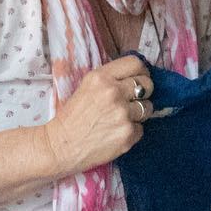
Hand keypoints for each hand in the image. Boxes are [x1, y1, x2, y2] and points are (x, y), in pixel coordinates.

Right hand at [42, 55, 152, 175]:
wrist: (61, 146)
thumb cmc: (73, 117)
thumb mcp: (87, 86)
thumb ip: (110, 79)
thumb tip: (136, 76)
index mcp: (101, 77)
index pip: (136, 64)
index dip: (141, 72)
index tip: (139, 79)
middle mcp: (114, 92)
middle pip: (147, 85)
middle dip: (143, 93)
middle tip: (132, 101)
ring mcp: (123, 114)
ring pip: (148, 107)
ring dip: (139, 113)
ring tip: (121, 119)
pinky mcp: (128, 133)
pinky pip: (141, 128)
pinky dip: (132, 131)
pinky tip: (116, 133)